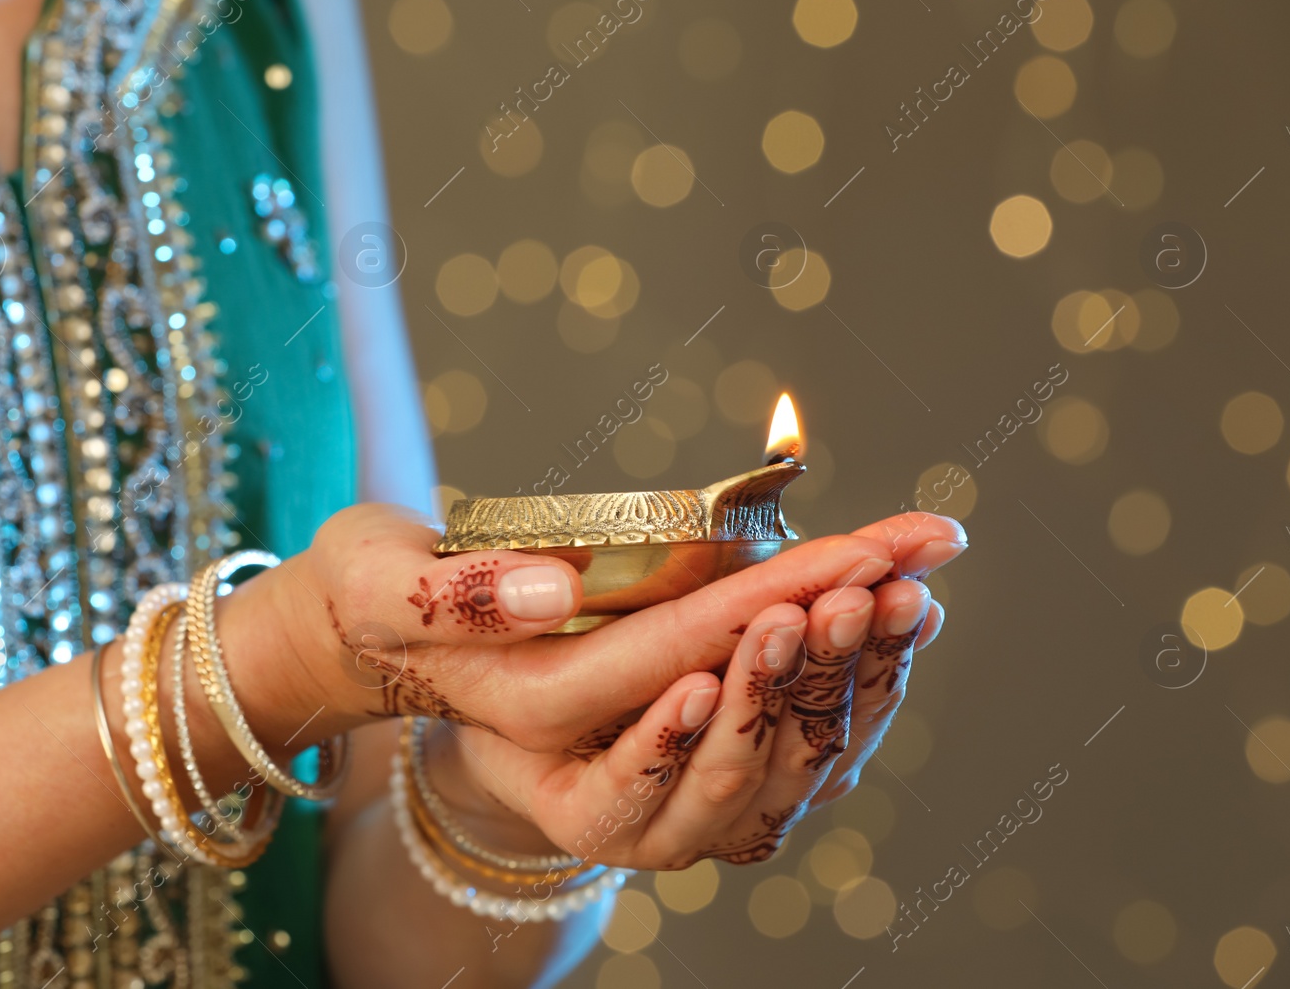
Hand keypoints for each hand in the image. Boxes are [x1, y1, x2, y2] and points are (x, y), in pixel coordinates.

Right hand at [212, 503, 911, 756]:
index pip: (674, 652)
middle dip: (842, 616)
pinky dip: (821, 667)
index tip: (858, 549)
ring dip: (849, 650)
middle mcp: (597, 745)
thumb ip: (447, 591)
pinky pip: (753, 718)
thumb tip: (556, 590)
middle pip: (745, 694)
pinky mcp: (647, 724)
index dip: (770, 601)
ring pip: (764, 726)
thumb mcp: (372, 581)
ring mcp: (629, 747)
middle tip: (927, 543)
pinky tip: (871, 602)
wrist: (365, 647)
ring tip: (922, 571)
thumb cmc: (362, 599)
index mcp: (536, 702)